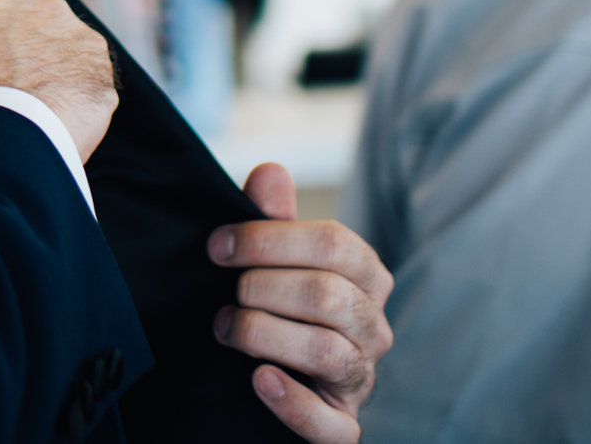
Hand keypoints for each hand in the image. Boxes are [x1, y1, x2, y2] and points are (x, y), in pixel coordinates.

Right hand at [0, 0, 117, 158]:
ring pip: (57, 38)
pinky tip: (57, 123)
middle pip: (16, 9)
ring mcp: (56, 13)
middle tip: (5, 88)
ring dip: (50, 65)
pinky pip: (87, 72)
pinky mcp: (93, 49)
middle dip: (17, 41)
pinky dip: (77, 95)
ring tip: (32, 113)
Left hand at [209, 163, 393, 442]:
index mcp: (365, 276)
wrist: (269, 379)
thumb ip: (271, 219)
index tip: (217, 246)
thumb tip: (271, 172)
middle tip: (224, 293)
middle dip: (262, 288)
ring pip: (328, 352)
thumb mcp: (270, 259)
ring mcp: (363, 379)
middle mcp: (373, 327)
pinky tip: (259, 380)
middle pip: (328, 296)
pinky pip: (333, 426)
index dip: (269, 239)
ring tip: (225, 328)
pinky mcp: (342, 428)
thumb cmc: (274, 304)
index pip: (335, 244)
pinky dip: (293, 403)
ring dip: (264, 335)